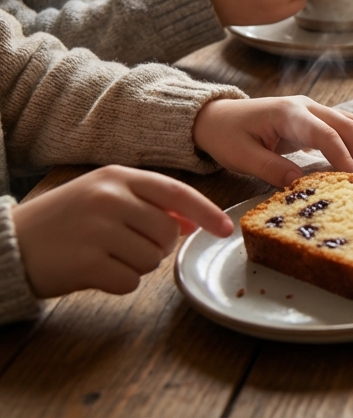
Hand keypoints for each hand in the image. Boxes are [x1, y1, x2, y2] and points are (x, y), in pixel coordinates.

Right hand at [11, 166, 232, 297]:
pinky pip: (131, 281)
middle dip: (156, 246)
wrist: (9, 243)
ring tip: (104, 255)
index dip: (207, 212)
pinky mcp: (88, 262)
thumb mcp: (102, 196)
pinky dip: (118, 282)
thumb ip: (146, 202)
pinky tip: (93, 271)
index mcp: (117, 176)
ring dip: (136, 264)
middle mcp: (110, 198)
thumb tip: (192, 220)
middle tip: (122, 245)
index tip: (225, 230)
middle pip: (168, 232)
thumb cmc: (63, 221)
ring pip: (153, 258)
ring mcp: (99, 229)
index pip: (177, 193)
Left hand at [192, 97, 352, 187]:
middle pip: (347, 124)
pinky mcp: (312, 118)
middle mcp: (305, 106)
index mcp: (288, 113)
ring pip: (350, 122)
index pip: (326, 134)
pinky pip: (343, 127)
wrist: (214, 117)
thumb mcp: (242, 157)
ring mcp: (311, 109)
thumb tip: (300, 184)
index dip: (343, 156)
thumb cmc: (226, 135)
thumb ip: (271, 169)